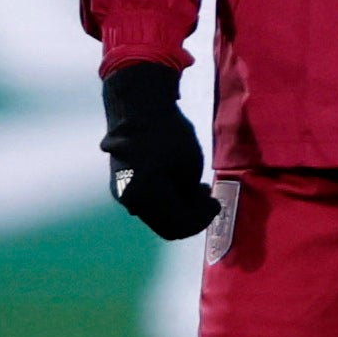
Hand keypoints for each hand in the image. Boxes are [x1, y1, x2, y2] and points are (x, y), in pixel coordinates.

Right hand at [99, 62, 217, 241]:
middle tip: (207, 197)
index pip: (179, 227)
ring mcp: (122, 194)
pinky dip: (166, 201)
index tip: (215, 202)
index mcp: (146, 197)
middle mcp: (130, 201)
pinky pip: (148, 204)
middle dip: (191, 217)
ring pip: (157, 217)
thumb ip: (190, 195)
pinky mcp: (121, 186)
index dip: (202, 220)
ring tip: (196, 187)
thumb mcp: (190, 167)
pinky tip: (178, 183)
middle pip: (167, 226)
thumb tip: (190, 208)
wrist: (137, 109)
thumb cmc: (169, 135)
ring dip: (179, 209)